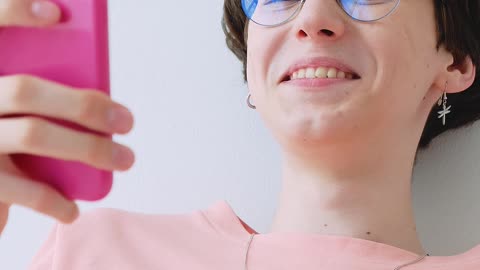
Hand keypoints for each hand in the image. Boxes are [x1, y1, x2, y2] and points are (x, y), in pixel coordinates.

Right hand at [0, 0, 134, 234]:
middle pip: (27, 90)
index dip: (12, 12)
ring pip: (33, 134)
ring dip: (88, 148)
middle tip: (127, 121)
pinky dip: (54, 200)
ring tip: (126, 159)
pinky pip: (21, 189)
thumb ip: (39, 99)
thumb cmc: (3, 142)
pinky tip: (74, 209)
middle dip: (84, 104)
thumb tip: (99, 102)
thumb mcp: (13, 112)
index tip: (56, 11)